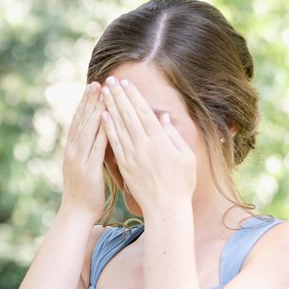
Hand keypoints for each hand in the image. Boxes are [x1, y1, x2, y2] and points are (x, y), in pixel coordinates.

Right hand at [60, 82, 109, 223]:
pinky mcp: (88, 169)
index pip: (78, 121)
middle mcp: (72, 151)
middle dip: (89, 101)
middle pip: (81, 120)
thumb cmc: (85, 192)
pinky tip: (107, 118)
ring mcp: (79, 159)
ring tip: (102, 94)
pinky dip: (101, 131)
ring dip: (95, 110)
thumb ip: (90, 151)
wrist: (77, 213)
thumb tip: (100, 136)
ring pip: (87, 129)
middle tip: (97, 82)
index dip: (85, 103)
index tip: (93, 87)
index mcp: (72, 149)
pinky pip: (96, 146)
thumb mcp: (85, 167)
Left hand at [100, 77, 195, 218]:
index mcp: (160, 141)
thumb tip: (163, 117)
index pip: (144, 112)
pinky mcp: (124, 166)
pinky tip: (102, 116)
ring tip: (103, 93)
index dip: (134, 96)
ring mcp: (132, 155)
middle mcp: (144, 145)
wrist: (166, 208)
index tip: (126, 83)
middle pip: (128, 115)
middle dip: (118, 96)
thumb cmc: (181, 183)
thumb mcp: (186, 157)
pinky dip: (108, 128)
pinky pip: (114, 143)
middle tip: (110, 80)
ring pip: (118, 126)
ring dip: (110, 107)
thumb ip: (174, 136)